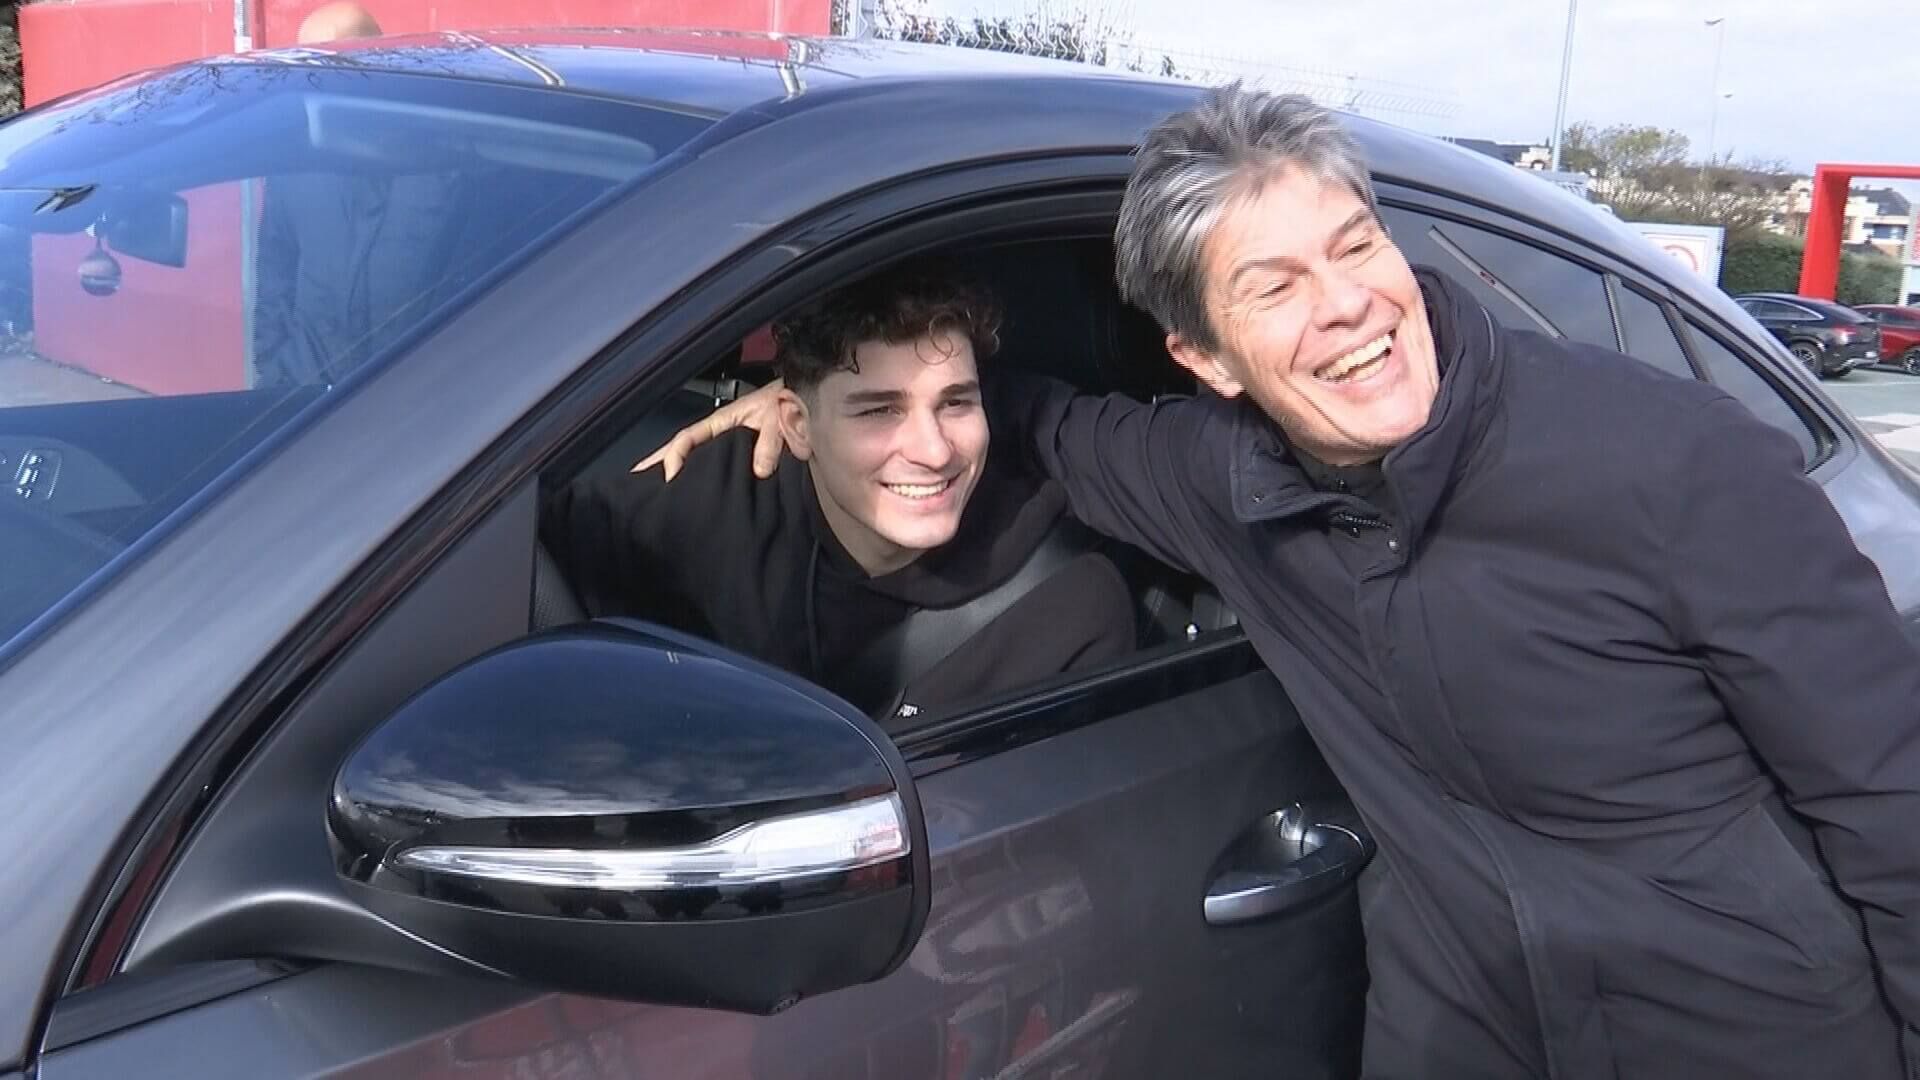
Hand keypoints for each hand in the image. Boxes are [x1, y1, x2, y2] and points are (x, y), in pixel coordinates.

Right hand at [634, 378, 786, 480]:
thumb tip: (759, 470)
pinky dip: (695, 477)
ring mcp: (727, 444)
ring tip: (652, 491)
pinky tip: (687, 490)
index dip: (674, 456)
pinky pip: (713, 469)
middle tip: (635, 483)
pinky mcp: (739, 456)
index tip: (670, 477)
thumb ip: (770, 442)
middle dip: (656, 463)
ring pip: (692, 458)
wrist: (804, 401)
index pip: (687, 439)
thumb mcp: (779, 419)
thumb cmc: (788, 403)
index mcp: (722, 421)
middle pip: (680, 448)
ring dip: (671, 470)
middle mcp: (719, 433)